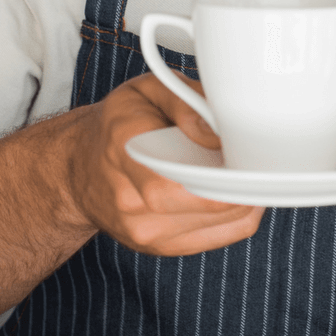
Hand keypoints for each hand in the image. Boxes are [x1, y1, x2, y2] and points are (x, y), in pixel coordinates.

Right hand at [69, 72, 264, 256]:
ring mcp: (143, 230)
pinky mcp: (158, 247)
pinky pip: (216, 238)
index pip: (179, 176)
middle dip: (242, 181)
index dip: (223, 170)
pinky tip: (235, 191)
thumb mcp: (147, 89)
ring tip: (244, 170)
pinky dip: (236, 216)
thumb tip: (217, 132)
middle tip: (256, 157)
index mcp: (126, 148)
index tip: (247, 153)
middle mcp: (130, 199)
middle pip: (207, 202)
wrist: (79, 166)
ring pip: (219, 224)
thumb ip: (185, 102)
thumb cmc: (119, 122)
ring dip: (244, 198)